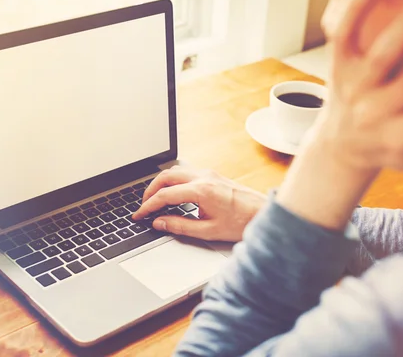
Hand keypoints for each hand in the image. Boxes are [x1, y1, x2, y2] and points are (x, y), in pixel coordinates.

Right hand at [132, 166, 266, 241]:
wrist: (263, 213)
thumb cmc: (240, 223)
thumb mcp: (208, 230)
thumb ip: (180, 226)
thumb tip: (159, 223)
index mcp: (201, 191)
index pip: (165, 195)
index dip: (148, 206)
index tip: (139, 215)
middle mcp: (203, 177)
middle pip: (165, 177)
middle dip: (150, 190)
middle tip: (143, 205)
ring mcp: (208, 173)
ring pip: (175, 171)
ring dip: (161, 183)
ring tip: (155, 199)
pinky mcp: (212, 175)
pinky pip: (185, 172)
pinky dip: (173, 181)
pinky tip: (172, 193)